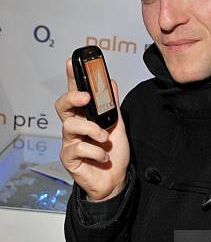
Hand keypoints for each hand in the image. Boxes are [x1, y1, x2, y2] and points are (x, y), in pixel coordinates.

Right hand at [55, 59, 129, 200]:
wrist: (116, 180)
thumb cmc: (114, 154)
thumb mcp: (118, 126)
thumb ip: (113, 105)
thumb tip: (111, 82)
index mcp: (85, 116)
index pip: (76, 92)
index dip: (72, 76)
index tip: (72, 62)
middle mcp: (74, 127)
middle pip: (62, 105)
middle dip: (72, 97)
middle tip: (86, 98)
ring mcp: (69, 142)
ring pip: (70, 126)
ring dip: (92, 130)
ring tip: (105, 139)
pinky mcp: (69, 158)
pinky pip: (78, 148)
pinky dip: (95, 151)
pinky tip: (103, 157)